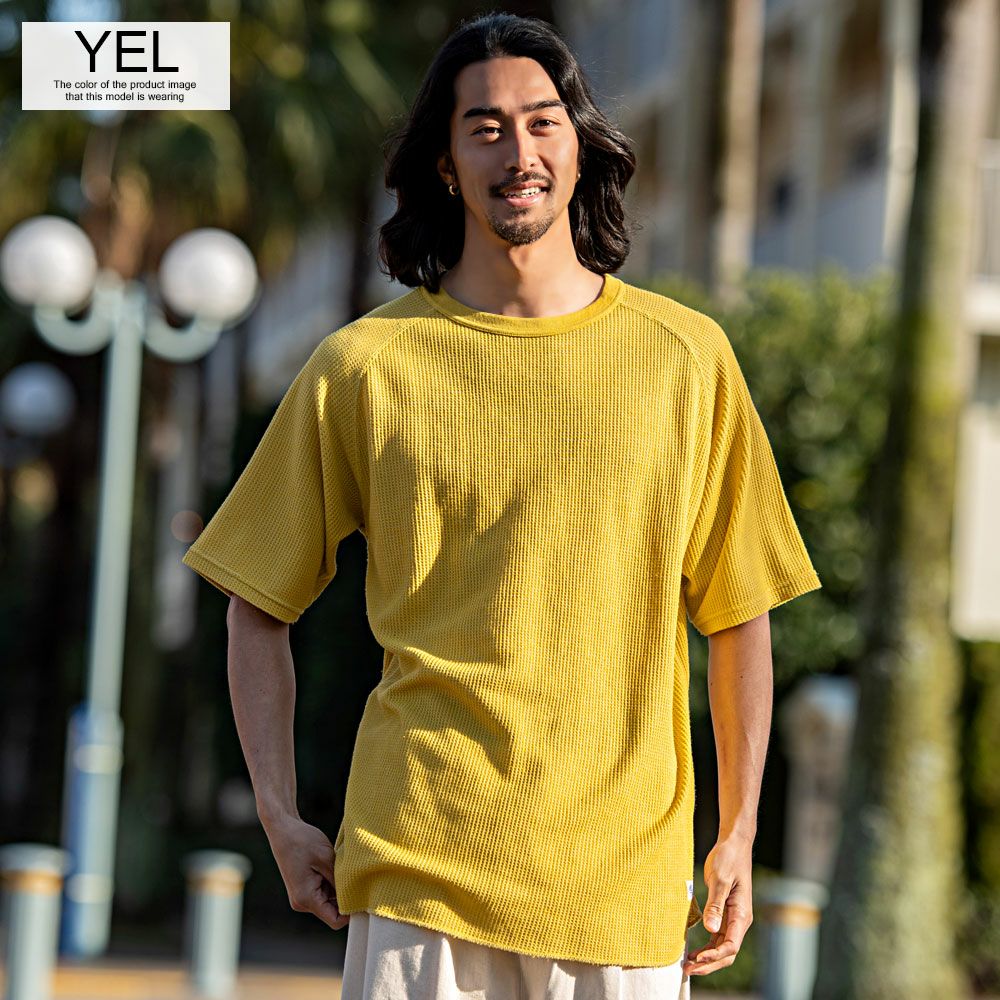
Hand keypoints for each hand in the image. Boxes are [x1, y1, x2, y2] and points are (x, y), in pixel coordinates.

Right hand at [263, 814, 349, 930]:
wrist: (282, 828)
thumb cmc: (302, 840)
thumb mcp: (326, 858)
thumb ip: (340, 880)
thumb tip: (355, 895)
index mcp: (306, 898)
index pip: (335, 920)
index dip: (351, 913)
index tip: (364, 898)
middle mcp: (302, 903)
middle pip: (333, 911)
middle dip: (345, 897)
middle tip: (355, 877)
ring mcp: (301, 897)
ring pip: (329, 901)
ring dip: (338, 888)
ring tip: (340, 867)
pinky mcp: (303, 889)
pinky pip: (323, 893)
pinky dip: (331, 883)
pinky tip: (333, 867)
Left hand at [683, 835, 752, 976]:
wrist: (734, 844)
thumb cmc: (729, 858)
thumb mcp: (719, 880)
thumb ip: (715, 905)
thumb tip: (710, 929)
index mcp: (741, 914)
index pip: (731, 946)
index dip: (714, 957)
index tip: (697, 960)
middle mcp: (739, 920)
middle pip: (727, 953)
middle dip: (709, 965)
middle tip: (687, 971)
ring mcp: (733, 918)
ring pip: (722, 948)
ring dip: (707, 959)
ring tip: (687, 965)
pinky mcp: (725, 913)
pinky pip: (717, 937)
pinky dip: (707, 947)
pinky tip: (694, 952)